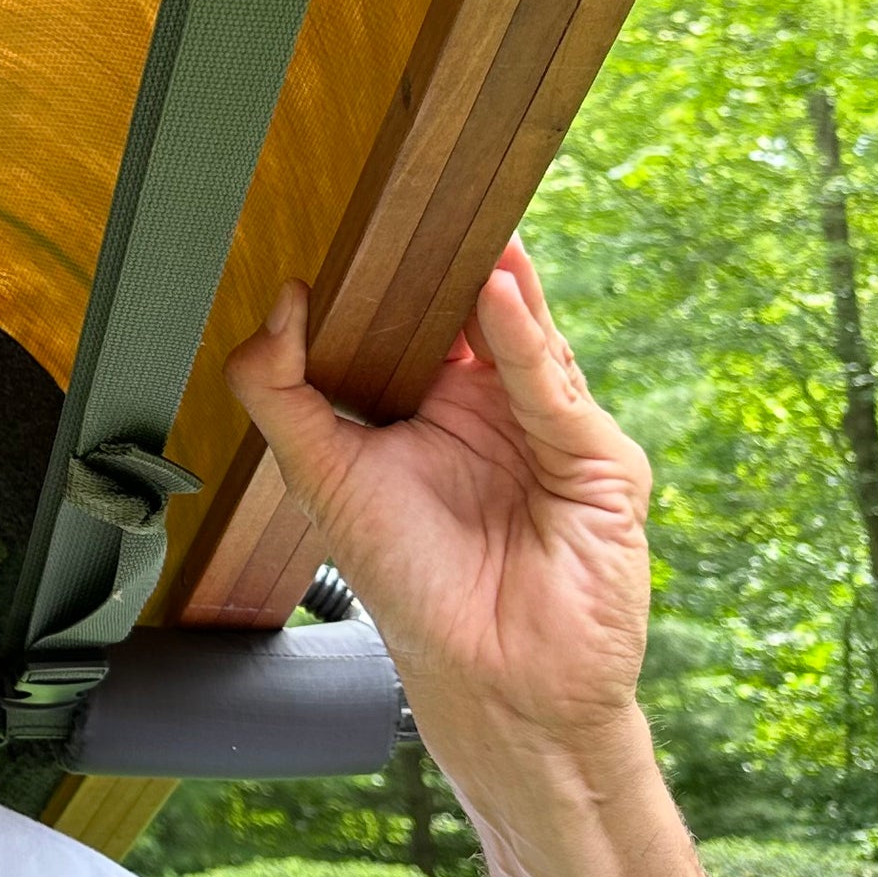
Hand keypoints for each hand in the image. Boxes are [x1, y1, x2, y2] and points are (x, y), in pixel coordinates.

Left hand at [222, 237, 651, 769]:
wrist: (490, 682)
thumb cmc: (411, 584)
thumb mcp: (323, 474)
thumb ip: (285, 391)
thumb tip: (278, 302)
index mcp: (439, 412)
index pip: (427, 321)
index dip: (407, 274)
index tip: (379, 217)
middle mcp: (500, 414)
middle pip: (486, 317)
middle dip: (463, 261)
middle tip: (435, 194)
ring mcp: (554, 434)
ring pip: (527, 341)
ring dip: (499, 285)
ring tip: (469, 228)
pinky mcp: (599, 464)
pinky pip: (554, 391)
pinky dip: (524, 343)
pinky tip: (495, 298)